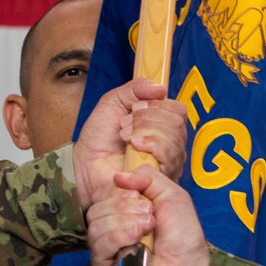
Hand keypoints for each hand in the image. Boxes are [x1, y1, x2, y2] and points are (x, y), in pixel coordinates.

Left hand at [73, 78, 188, 209]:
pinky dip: (151, 144)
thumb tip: (161, 89)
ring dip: (145, 130)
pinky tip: (134, 146)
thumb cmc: (99, 137)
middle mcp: (170, 143)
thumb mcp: (114, 101)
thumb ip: (136, 88)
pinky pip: (169, 155)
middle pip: (177, 122)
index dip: (158, 105)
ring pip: (174, 137)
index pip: (179, 110)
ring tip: (125, 137)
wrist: (86, 163)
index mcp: (162, 125)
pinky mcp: (164, 177)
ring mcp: (169, 162)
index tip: (135, 107)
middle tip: (125, 124)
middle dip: (147, 118)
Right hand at [86, 167, 209, 265]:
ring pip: (95, 225)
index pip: (102, 195)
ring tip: (147, 228)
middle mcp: (110, 231)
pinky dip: (118, 237)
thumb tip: (118, 176)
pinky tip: (137, 239)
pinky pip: (99, 246)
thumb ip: (148, 177)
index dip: (119, 192)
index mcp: (121, 213)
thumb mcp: (171, 195)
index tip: (142, 199)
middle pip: (96, 209)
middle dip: (125, 207)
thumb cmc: (183, 236)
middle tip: (150, 217)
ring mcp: (106, 251)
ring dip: (124, 222)